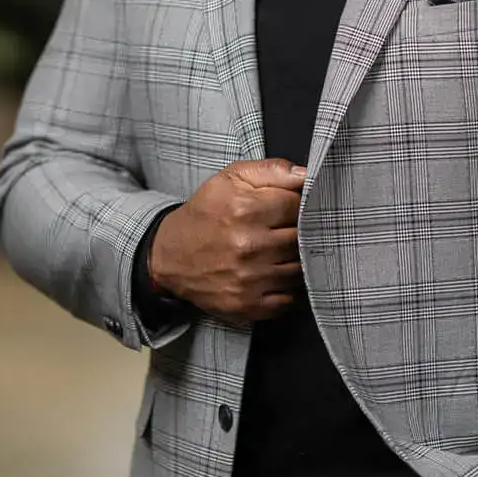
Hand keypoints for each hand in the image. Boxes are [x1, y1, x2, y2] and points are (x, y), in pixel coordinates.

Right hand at [149, 158, 307, 325]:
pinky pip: (288, 299)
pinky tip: (272, 275)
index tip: (287, 209)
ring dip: (294, 261)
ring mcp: (249, 279)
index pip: (299, 206)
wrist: (170, 255)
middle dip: (299, 233)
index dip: (298, 205)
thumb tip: (307, 175)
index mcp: (245, 210)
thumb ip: (273, 170)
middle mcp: (248, 246)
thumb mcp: (231, 179)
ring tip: (277, 252)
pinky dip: (286, 288)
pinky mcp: (248, 305)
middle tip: (283, 230)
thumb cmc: (206, 213)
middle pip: (303, 239)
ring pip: (300, 269)